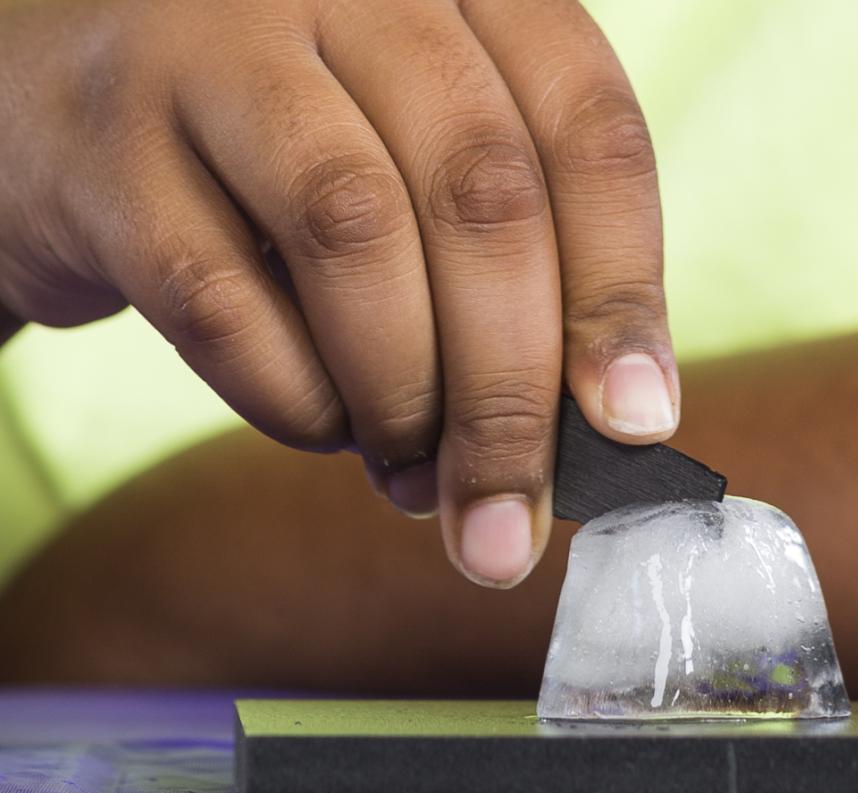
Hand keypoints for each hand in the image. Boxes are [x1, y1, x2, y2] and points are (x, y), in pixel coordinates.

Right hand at [0, 0, 676, 586]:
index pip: (587, 126)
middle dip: (514, 385)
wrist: (55, 98)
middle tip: (513, 515)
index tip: (632, 424)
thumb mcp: (413, 168)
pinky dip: (292, 397)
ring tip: (413, 474)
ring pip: (357, 232)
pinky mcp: (102, 139)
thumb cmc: (279, 156)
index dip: (623, 289)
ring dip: (405, 394)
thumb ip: (503, 266)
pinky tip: (319, 423)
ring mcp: (209, 43)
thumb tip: (592, 429)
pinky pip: (223, 299)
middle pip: (482, 191)